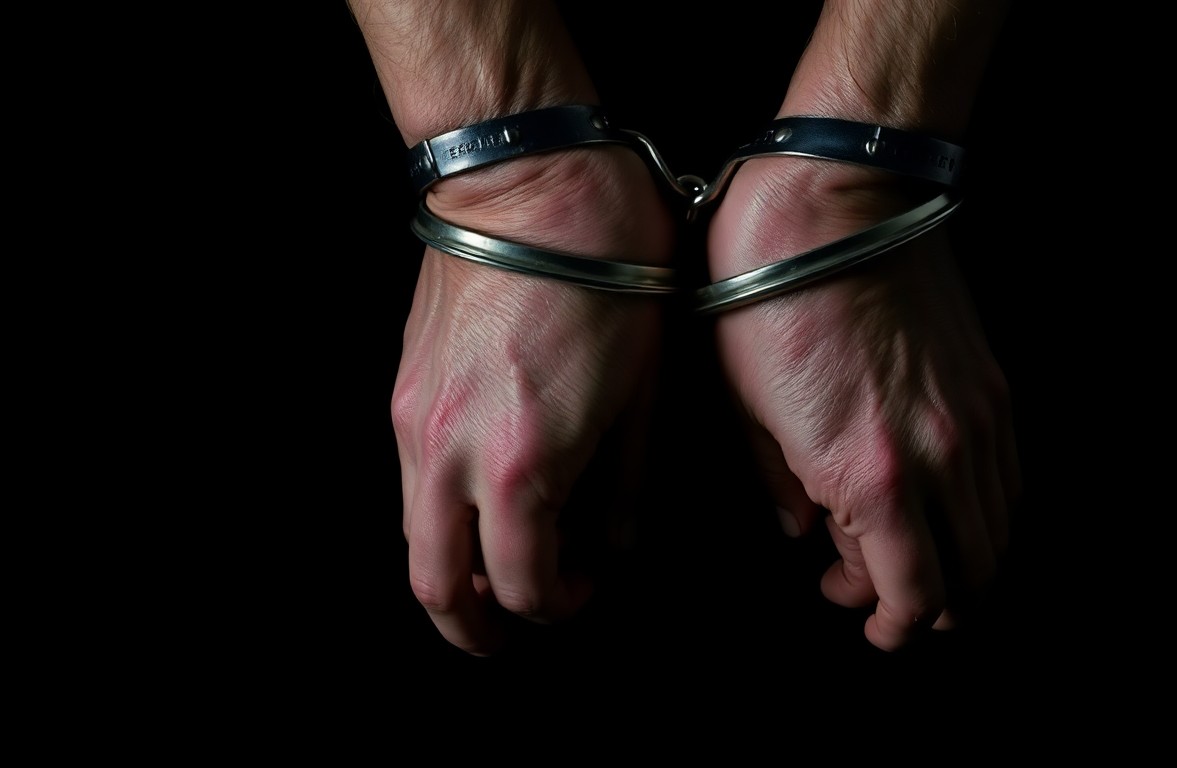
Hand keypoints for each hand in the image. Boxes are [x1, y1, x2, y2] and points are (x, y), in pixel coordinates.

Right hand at [392, 147, 673, 653]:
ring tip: (493, 576)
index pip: (525, 585)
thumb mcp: (643, 393)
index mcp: (523, 465)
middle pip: (437, 586)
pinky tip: (477, 501)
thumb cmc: (609, 275)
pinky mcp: (403, 388)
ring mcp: (415, 420)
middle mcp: (451, 454)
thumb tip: (612, 547)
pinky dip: (437, 515)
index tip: (586, 589)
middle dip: (474, 627)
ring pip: (411, 538)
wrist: (530, 180)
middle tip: (509, 631)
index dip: (559, 605)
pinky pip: (409, 481)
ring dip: (449, 572)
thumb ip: (622, 490)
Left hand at [707, 157, 1020, 649]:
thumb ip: (783, 483)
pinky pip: (1008, 476)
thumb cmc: (766, 291)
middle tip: (878, 592)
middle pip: (971, 577)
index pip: (911, 592)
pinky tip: (945, 498)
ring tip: (910, 550)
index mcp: (870, 475)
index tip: (869, 623)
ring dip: (961, 561)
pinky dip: (984, 509)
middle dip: (928, 604)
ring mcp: (976, 419)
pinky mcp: (991, 383)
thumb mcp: (745, 403)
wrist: (836, 192)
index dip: (894, 624)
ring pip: (999, 531)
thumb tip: (807, 527)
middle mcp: (941, 459)